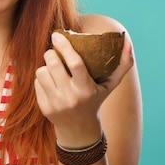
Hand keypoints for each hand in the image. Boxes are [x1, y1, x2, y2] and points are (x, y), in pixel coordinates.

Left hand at [34, 31, 134, 146]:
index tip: (58, 35)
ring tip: (54, 68)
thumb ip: (123, 64)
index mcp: (87, 89)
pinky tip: (51, 82)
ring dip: (46, 65)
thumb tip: (127, 42)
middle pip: (54, 64)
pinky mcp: (44, 107)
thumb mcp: (110, 85)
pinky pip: (37, 82)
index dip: (65, 47)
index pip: (75, 64)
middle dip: (51, 53)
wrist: (79, 129)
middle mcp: (70, 97)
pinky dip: (42, 78)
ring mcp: (56, 103)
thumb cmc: (95, 99)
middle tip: (54, 50)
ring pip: (42, 72)